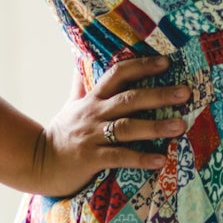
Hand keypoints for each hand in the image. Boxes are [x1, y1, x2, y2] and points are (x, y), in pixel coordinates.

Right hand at [34, 53, 190, 194]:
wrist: (37, 162)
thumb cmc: (61, 134)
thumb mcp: (70, 105)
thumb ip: (80, 84)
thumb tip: (80, 60)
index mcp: (93, 99)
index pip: (118, 74)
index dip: (141, 66)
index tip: (166, 62)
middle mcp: (94, 114)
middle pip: (129, 99)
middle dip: (159, 95)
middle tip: (185, 93)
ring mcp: (92, 136)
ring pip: (127, 127)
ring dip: (156, 126)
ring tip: (180, 126)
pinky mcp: (91, 159)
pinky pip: (119, 157)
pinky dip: (141, 158)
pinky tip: (160, 160)